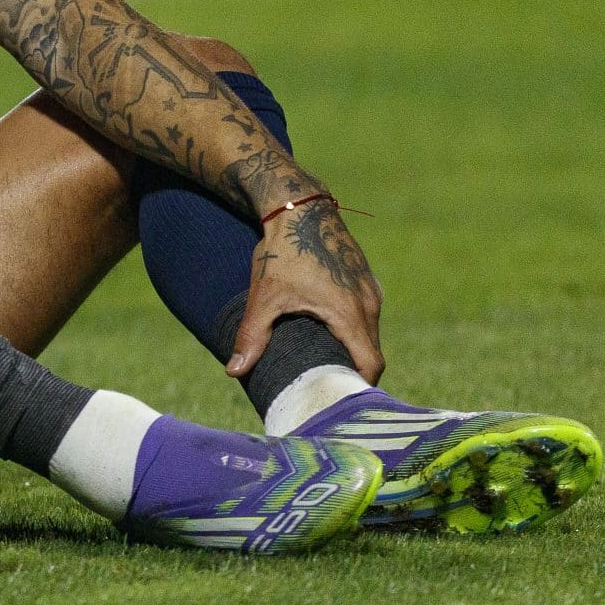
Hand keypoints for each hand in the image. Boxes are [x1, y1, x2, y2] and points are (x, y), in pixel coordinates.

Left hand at [228, 198, 384, 383]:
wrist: (300, 206)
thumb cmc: (283, 250)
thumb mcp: (265, 295)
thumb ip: (252, 336)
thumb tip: (233, 372)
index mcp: (351, 312)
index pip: (371, 365)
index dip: (358, 386)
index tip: (339, 398)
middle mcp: (370, 302)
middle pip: (371, 352)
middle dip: (352, 371)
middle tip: (326, 387)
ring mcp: (371, 288)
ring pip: (369, 332)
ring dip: (352, 348)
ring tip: (325, 363)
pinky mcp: (366, 278)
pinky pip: (367, 313)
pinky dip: (353, 328)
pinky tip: (328, 332)